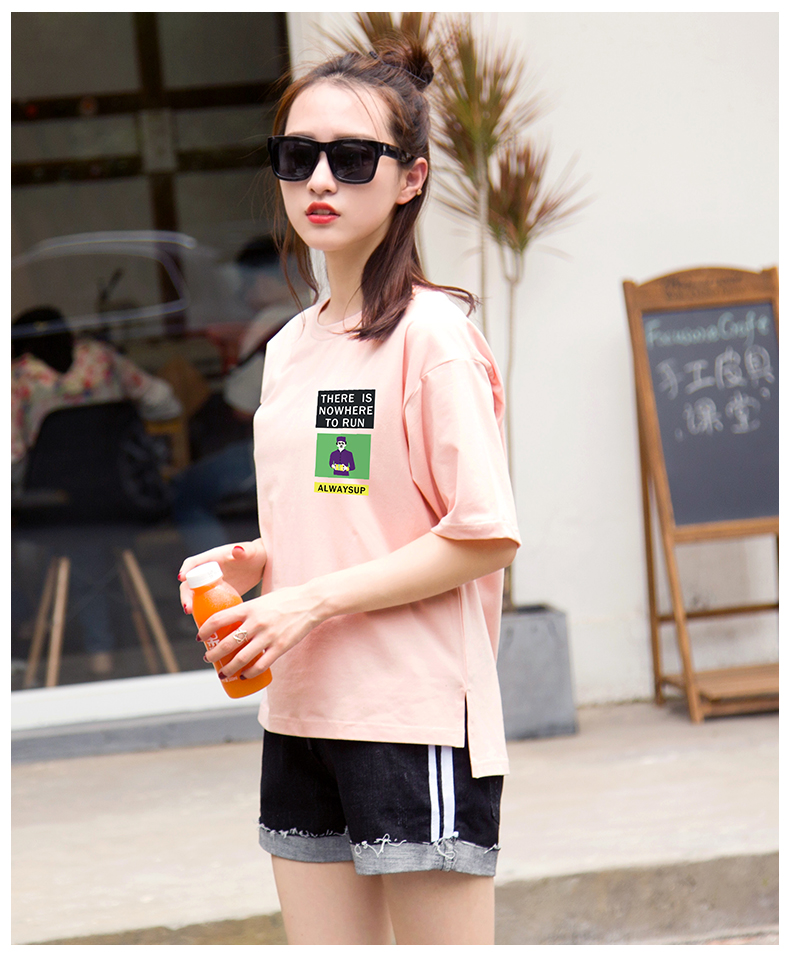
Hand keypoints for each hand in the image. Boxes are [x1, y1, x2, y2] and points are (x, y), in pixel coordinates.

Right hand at [178, 539, 266, 615]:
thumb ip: (244, 551)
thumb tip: (238, 549)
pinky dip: (203, 612)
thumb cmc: (255, 554)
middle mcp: (207, 571)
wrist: (261, 565)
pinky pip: (206, 603)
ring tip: (194, 617)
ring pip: (195, 595)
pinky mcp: (217, 595)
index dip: (186, 569)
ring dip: (192, 606)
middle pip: (190, 583)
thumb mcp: (250, 552)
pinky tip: (207, 623)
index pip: (193, 563)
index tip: (181, 578)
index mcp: (212, 559)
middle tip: (188, 608)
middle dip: (186, 595)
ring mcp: (211, 584)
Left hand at [198, 583, 320, 680]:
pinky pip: (261, 665)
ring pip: (241, 658)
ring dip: (227, 669)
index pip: (218, 619)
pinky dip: (249, 673)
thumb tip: (231, 622)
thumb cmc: (285, 599)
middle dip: (213, 654)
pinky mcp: (280, 647)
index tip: (200, 637)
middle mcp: (256, 622)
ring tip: (222, 673)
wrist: (310, 602)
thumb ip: (247, 611)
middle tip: (208, 658)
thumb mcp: (261, 600)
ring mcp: (268, 636)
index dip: (205, 630)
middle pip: (227, 643)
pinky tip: (243, 676)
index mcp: (249, 608)